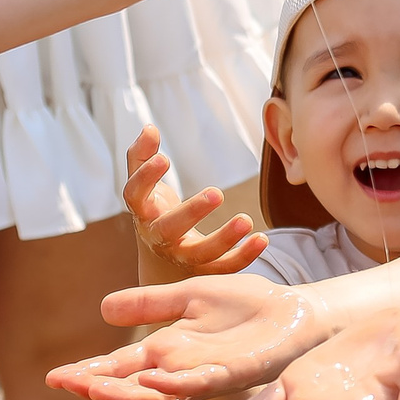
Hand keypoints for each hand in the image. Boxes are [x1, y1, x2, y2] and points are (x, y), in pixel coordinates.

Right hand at [47, 272, 331, 399]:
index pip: (119, 367)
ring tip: (95, 389)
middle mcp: (181, 370)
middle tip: (66, 385)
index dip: (88, 372)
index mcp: (167, 352)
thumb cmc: (247, 306)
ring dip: (127, 393)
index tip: (54, 376)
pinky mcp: (235, 373)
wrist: (295, 311)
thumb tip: (103, 310)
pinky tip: (150, 378)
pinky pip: (200, 383)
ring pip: (160, 394)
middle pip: (131, 387)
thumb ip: (150, 304)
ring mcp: (206, 376)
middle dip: (98, 387)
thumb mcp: (189, 295)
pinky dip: (173, 383)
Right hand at [122, 125, 264, 277]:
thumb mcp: (144, 187)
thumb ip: (142, 156)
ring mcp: (182, 257)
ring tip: (246, 220)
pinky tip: (262, 238)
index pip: (136, 196)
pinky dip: (244, 256)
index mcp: (143, 212)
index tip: (164, 158)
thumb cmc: (155, 213)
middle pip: (169, 229)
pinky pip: (224, 267)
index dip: (146, 178)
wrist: (161, 262)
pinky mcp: (204, 271)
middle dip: (191, 212)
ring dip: (224, 239)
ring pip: (201, 254)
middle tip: (217, 193)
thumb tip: (149, 128)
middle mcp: (160, 238)